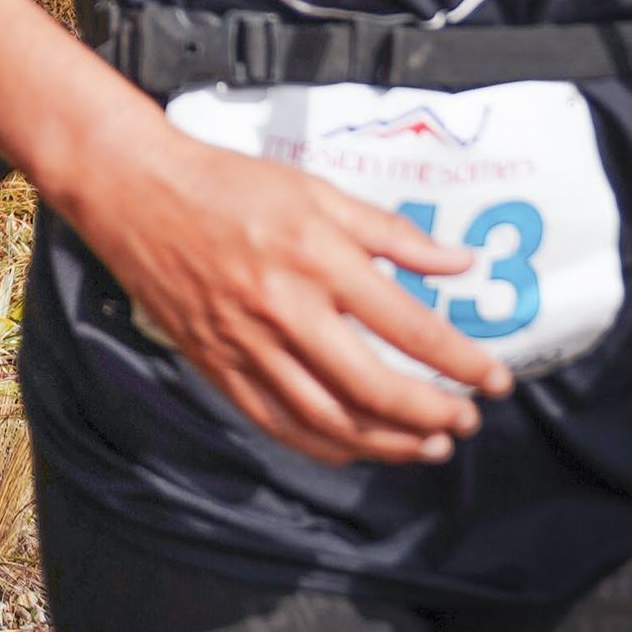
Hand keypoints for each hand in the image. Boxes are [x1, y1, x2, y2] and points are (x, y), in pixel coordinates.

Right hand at [60, 120, 513, 466]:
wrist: (136, 191)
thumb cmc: (228, 183)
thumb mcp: (316, 190)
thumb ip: (391, 232)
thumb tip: (458, 264)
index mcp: (316, 256)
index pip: (407, 324)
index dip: (460, 361)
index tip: (495, 379)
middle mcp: (284, 307)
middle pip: (373, 386)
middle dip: (431, 414)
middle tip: (465, 422)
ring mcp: (245, 343)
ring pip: (328, 418)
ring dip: (386, 443)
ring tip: (426, 448)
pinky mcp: (215, 364)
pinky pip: (277, 423)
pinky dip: (324, 446)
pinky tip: (357, 448)